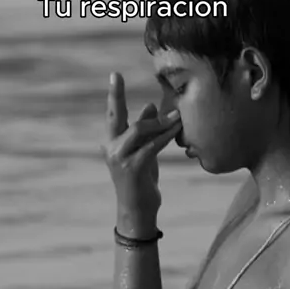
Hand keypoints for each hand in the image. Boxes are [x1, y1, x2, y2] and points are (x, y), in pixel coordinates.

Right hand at [101, 72, 180, 225]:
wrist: (137, 213)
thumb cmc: (141, 183)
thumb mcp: (142, 154)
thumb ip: (145, 132)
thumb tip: (151, 105)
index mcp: (112, 144)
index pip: (113, 115)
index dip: (115, 95)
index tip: (115, 75)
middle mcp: (111, 149)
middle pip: (119, 117)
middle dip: (122, 97)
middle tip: (132, 82)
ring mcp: (120, 159)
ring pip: (139, 129)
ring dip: (161, 121)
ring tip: (178, 115)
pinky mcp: (133, 168)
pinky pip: (152, 145)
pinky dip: (166, 136)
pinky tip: (176, 129)